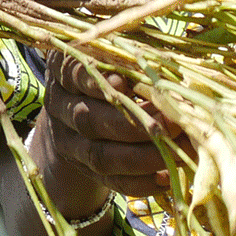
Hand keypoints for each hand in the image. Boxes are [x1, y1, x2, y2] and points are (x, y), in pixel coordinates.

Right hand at [31, 55, 179, 211]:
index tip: (126, 83)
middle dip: (135, 126)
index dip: (98, 82)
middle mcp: (58, 106)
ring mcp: (67, 140)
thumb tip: (170, 70)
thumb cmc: (110, 68)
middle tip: (174, 125)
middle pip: (88, 120)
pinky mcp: (82, 167)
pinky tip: (166, 177)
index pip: (74, 76)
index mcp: (62, 70)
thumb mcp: (116, 53)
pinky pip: (109, 181)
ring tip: (177, 154)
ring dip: (141, 157)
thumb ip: (134, 56)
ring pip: (98, 155)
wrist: (80, 106)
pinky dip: (139, 182)